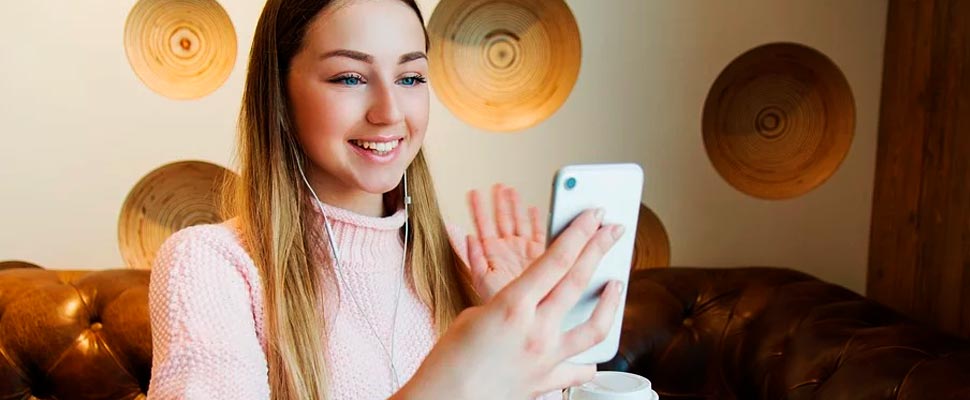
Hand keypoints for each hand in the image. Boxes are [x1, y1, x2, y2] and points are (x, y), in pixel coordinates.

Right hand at [397, 209, 625, 399]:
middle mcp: (536, 330)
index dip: (578, 232)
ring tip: (617, 283)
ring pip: (594, 325)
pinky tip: (594, 355)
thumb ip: (506, 304)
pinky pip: (578, 368)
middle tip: (613, 229)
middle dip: (599, 248)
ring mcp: (546, 357)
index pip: (556, 259)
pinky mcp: (547, 381)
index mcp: (513, 306)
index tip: (593, 215)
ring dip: (610, 301)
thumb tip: (525, 303)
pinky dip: (588, 361)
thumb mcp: (473, 316)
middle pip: (578, 280)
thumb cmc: (448, 362)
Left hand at [466, 184, 546, 301]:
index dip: (478, 209)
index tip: (473, 193)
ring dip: (515, 206)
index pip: (484, 226)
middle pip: (503, 220)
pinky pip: (539, 233)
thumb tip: (465, 236)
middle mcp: (508, 250)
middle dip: (500, 202)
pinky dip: (536, 220)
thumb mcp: (482, 281)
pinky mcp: (541, 255)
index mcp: (493, 253)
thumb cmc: (500, 305)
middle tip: (497, 186)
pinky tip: (533, 209)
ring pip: (519, 222)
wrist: (524, 317)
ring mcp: (524, 251)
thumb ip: (474, 258)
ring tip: (510, 190)